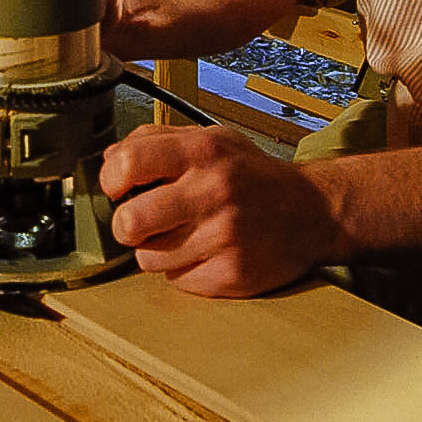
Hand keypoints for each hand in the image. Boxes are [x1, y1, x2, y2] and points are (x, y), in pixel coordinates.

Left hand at [99, 124, 337, 296]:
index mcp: (202, 151)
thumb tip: (108, 159)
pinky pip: (177, 281)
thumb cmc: (251, 175)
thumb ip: (154, 141)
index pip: (127, 163)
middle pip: (129, 223)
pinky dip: (183, 270)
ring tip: (182, 235)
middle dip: (126, 225)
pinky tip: (204, 252)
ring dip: (156, 250)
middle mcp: (213, 191)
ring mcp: (224, 236)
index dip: (111, 180)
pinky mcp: (232, 274)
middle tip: (141, 221)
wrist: (313, 211)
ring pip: (147, 259)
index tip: (119, 187)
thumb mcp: (209, 139)